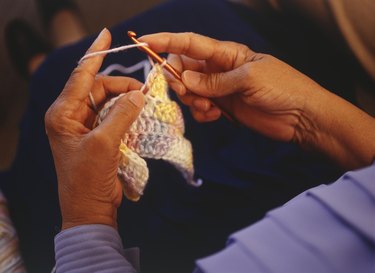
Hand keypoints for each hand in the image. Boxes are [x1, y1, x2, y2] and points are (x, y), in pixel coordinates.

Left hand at [45, 28, 144, 229]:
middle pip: (97, 88)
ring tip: (143, 102)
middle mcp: (70, 116)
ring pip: (107, 101)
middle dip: (119, 86)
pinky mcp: (97, 136)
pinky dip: (126, 112)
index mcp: (62, 114)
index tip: (107, 35)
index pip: (80, 76)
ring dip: (125, 99)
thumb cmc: (89, 179)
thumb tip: (138, 93)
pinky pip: (112, 115)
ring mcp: (84, 126)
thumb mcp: (104, 144)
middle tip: (142, 90)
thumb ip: (121, 115)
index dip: (95, 54)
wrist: (90, 209)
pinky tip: (138, 113)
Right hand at [141, 32, 323, 141]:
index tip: (144, 41)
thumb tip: (186, 78)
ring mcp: (220, 89)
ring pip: (189, 90)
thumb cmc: (283, 88)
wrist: (301, 117)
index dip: (166, 41)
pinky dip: (201, 113)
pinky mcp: (223, 107)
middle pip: (183, 68)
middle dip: (179, 81)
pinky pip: (200, 108)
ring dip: (192, 100)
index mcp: (226, 53)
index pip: (190, 43)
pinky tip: (215, 116)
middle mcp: (219, 69)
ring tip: (211, 108)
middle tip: (188, 93)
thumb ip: (215, 80)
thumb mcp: (249, 79)